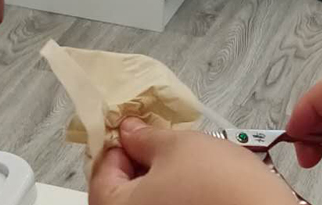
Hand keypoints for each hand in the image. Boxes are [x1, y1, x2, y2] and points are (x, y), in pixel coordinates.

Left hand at [89, 119, 299, 204]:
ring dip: (163, 176)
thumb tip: (128, 130)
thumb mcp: (178, 146)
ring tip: (190, 158)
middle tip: (166, 137)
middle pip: (123, 187)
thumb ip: (145, 136)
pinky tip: (202, 180)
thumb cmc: (219, 186)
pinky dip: (179, 193)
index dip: (121, 139)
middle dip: (143, 158)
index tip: (139, 123)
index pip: (102, 167)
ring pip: (150, 198)